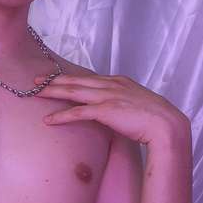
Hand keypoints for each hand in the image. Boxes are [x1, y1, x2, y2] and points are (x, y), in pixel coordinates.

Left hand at [34, 73, 188, 145]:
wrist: (167, 125)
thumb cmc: (155, 119)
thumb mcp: (137, 105)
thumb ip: (123, 103)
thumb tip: (114, 110)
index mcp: (119, 81)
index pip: (89, 77)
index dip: (70, 77)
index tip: (56, 77)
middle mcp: (111, 84)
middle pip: (76, 80)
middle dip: (54, 79)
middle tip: (36, 79)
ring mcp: (108, 96)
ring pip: (73, 91)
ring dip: (52, 91)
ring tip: (35, 93)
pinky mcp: (106, 110)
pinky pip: (78, 112)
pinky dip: (62, 116)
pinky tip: (48, 120)